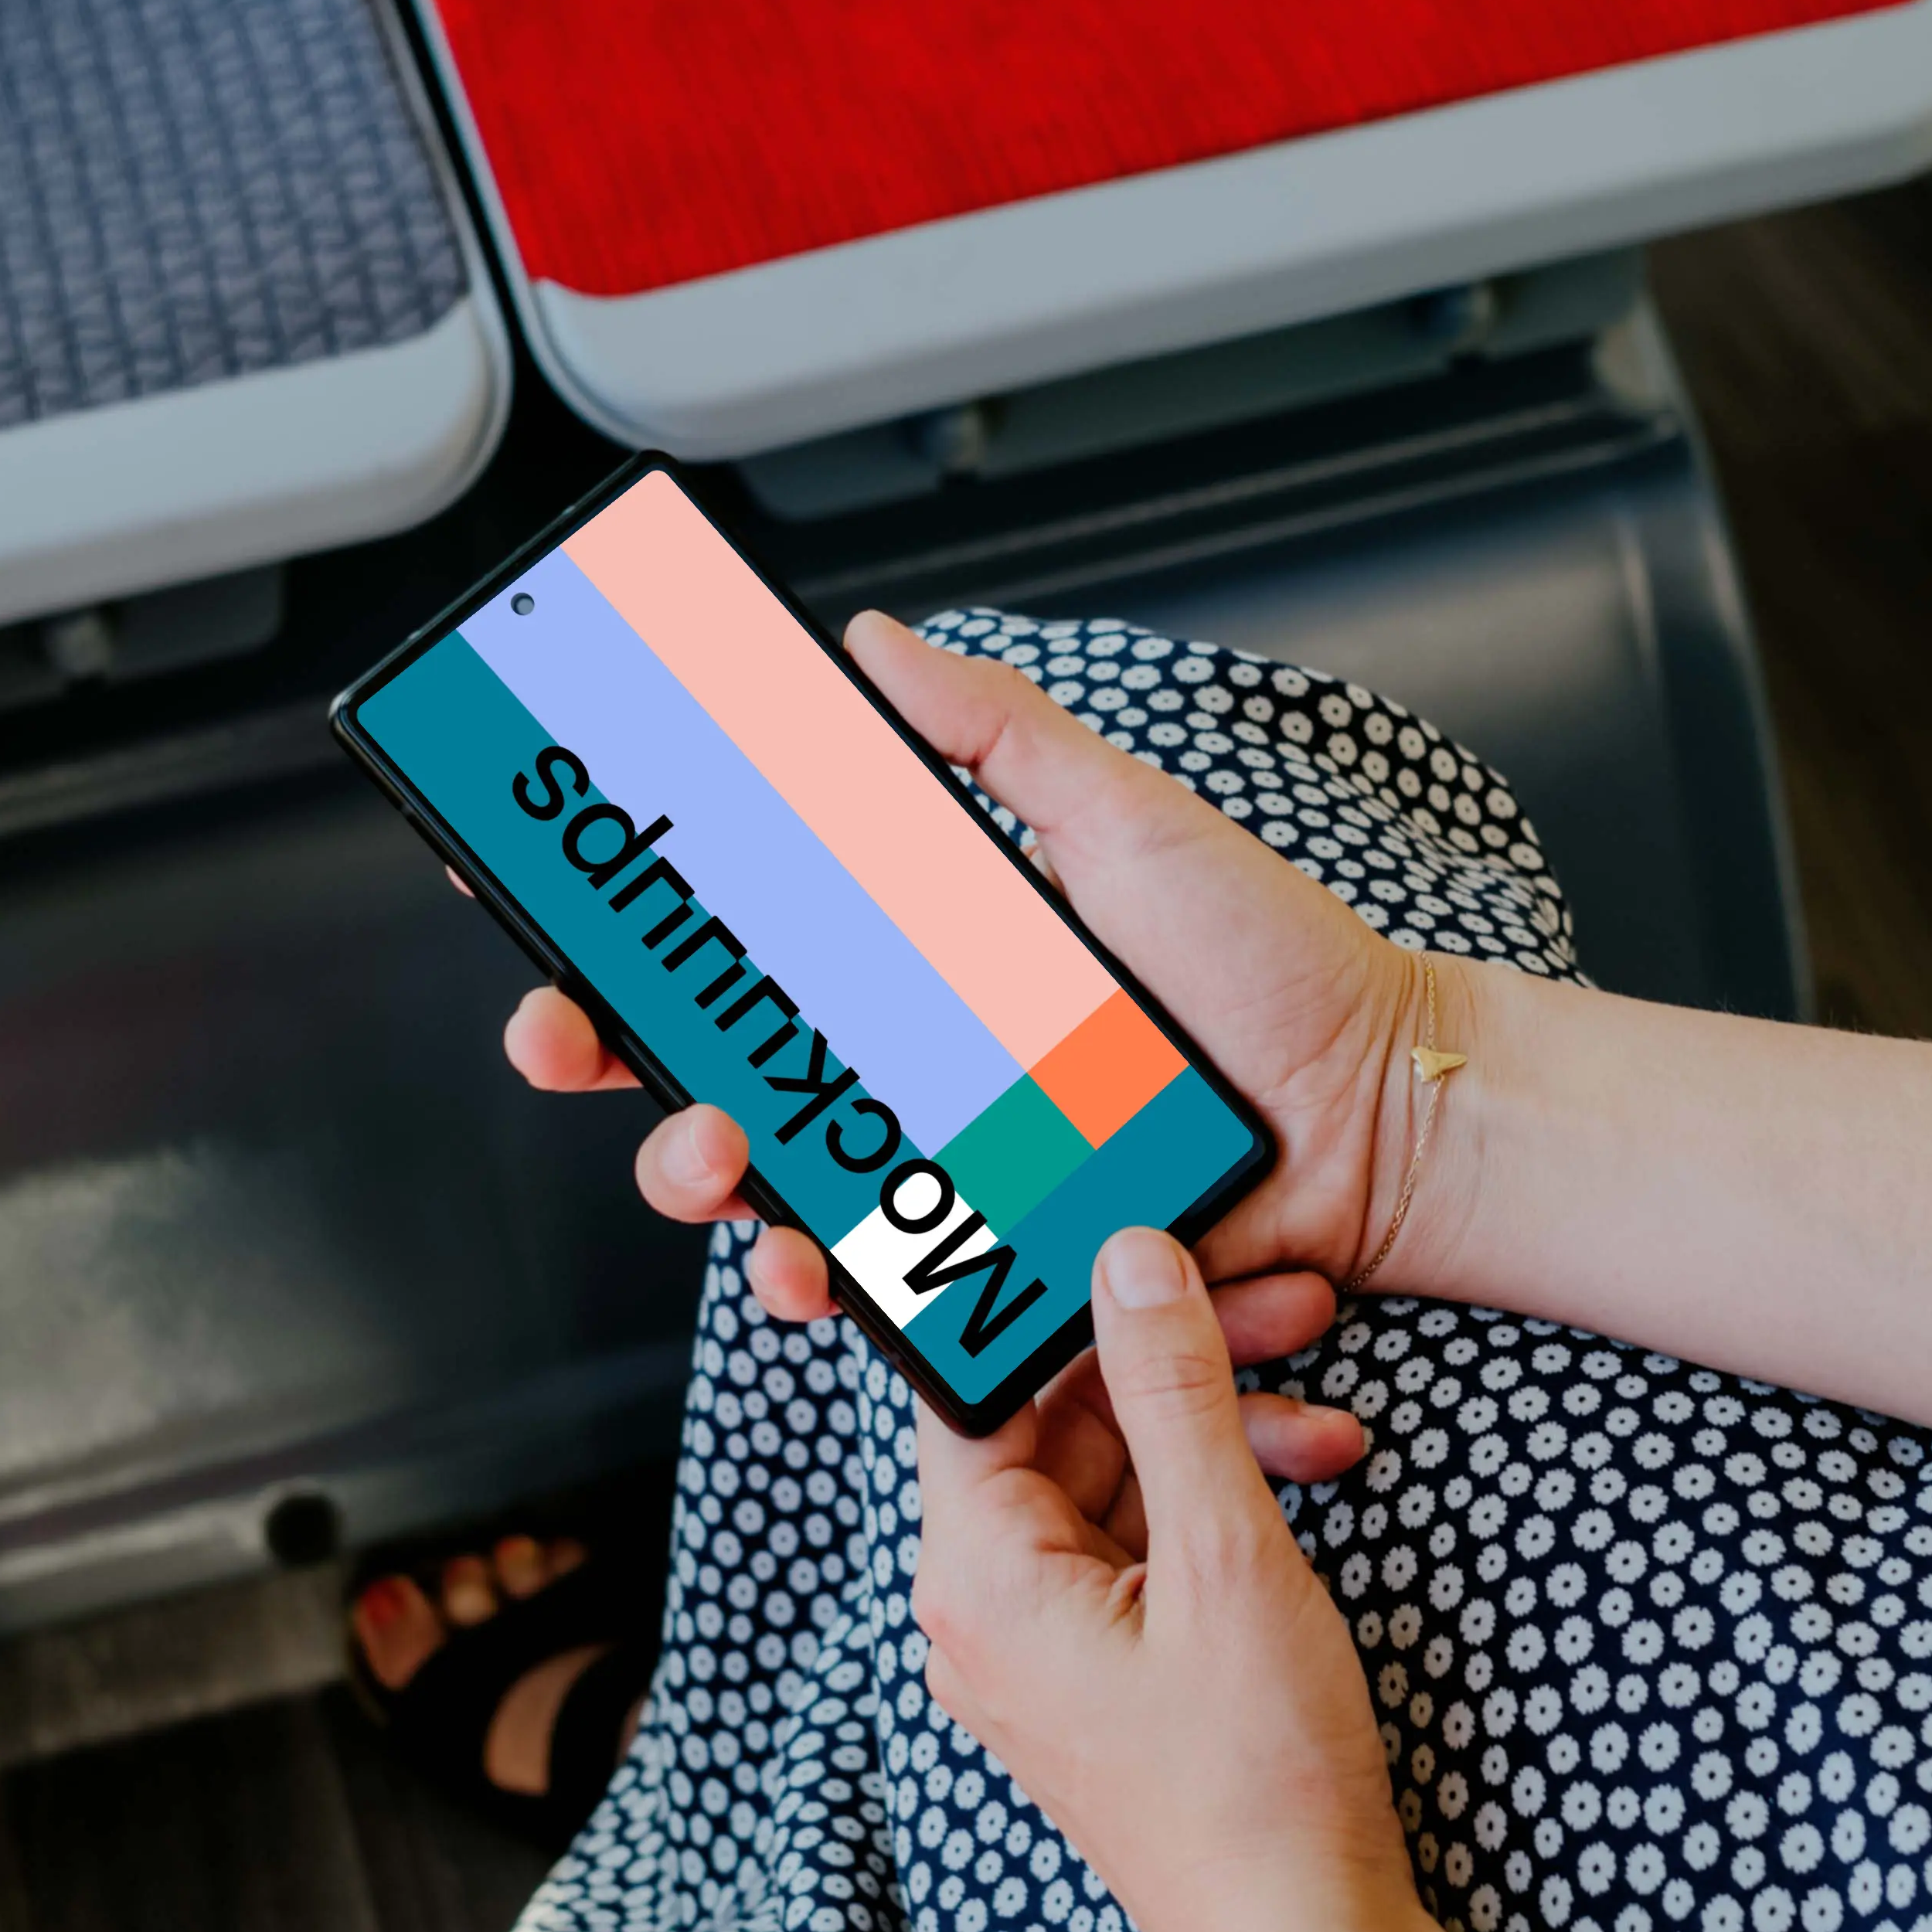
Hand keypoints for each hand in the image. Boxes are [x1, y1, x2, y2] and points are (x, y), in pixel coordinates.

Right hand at [503, 613, 1431, 1326]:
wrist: (1379, 1109)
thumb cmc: (1272, 967)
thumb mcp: (1122, 820)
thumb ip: (993, 735)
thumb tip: (870, 643)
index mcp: (923, 970)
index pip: (742, 962)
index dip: (630, 958)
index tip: (552, 935)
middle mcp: (919, 1078)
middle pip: (720, 1084)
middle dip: (625, 1076)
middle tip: (588, 1051)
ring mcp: (951, 1179)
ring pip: (776, 1201)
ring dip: (709, 1188)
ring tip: (723, 1167)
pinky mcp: (1000, 1265)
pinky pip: (889, 1288)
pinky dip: (835, 1286)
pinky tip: (819, 1269)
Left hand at [910, 1227, 1419, 1931]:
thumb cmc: (1256, 1777)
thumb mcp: (1227, 1556)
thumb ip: (1175, 1395)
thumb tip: (1127, 1259)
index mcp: (974, 1575)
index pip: (972, 1380)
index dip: (1044, 1290)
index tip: (1119, 1219)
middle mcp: (983, 1607)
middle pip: (1056, 1420)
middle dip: (1173, 1354)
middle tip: (1289, 1298)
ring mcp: (1043, 1643)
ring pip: (1114, 1476)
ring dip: (1217, 1425)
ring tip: (1333, 1404)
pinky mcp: (1103, 1669)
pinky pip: (1141, 1540)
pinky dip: (1219, 1498)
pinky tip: (1316, 1468)